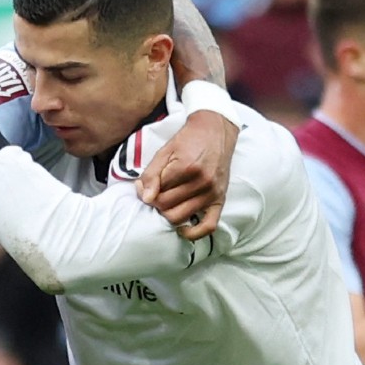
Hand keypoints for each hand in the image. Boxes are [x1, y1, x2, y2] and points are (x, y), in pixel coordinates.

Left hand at [137, 110, 236, 240]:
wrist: (215, 131)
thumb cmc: (188, 140)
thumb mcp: (164, 152)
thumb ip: (151, 175)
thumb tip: (145, 198)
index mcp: (186, 168)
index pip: (157, 194)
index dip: (145, 192)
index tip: (143, 186)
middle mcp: (202, 183)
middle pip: (167, 208)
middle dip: (156, 203)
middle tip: (154, 194)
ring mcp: (212, 193)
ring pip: (181, 217)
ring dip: (168, 213)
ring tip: (166, 202)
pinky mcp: (220, 200)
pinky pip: (208, 226)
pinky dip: (193, 233)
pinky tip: (182, 229)